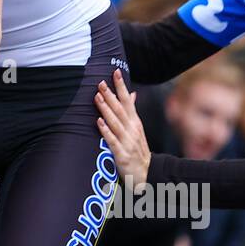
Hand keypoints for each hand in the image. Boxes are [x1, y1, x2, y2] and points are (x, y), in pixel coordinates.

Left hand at [96, 70, 149, 184]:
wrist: (147, 173)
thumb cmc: (138, 149)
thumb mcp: (137, 128)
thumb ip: (132, 110)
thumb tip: (132, 93)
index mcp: (135, 122)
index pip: (128, 100)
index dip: (121, 86)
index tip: (115, 72)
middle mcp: (132, 129)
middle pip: (120, 109)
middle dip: (110, 95)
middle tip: (100, 82)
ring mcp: (127, 142)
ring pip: (115, 123)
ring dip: (106, 109)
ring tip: (97, 97)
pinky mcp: (122, 154)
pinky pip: (113, 141)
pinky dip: (106, 131)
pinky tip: (98, 122)